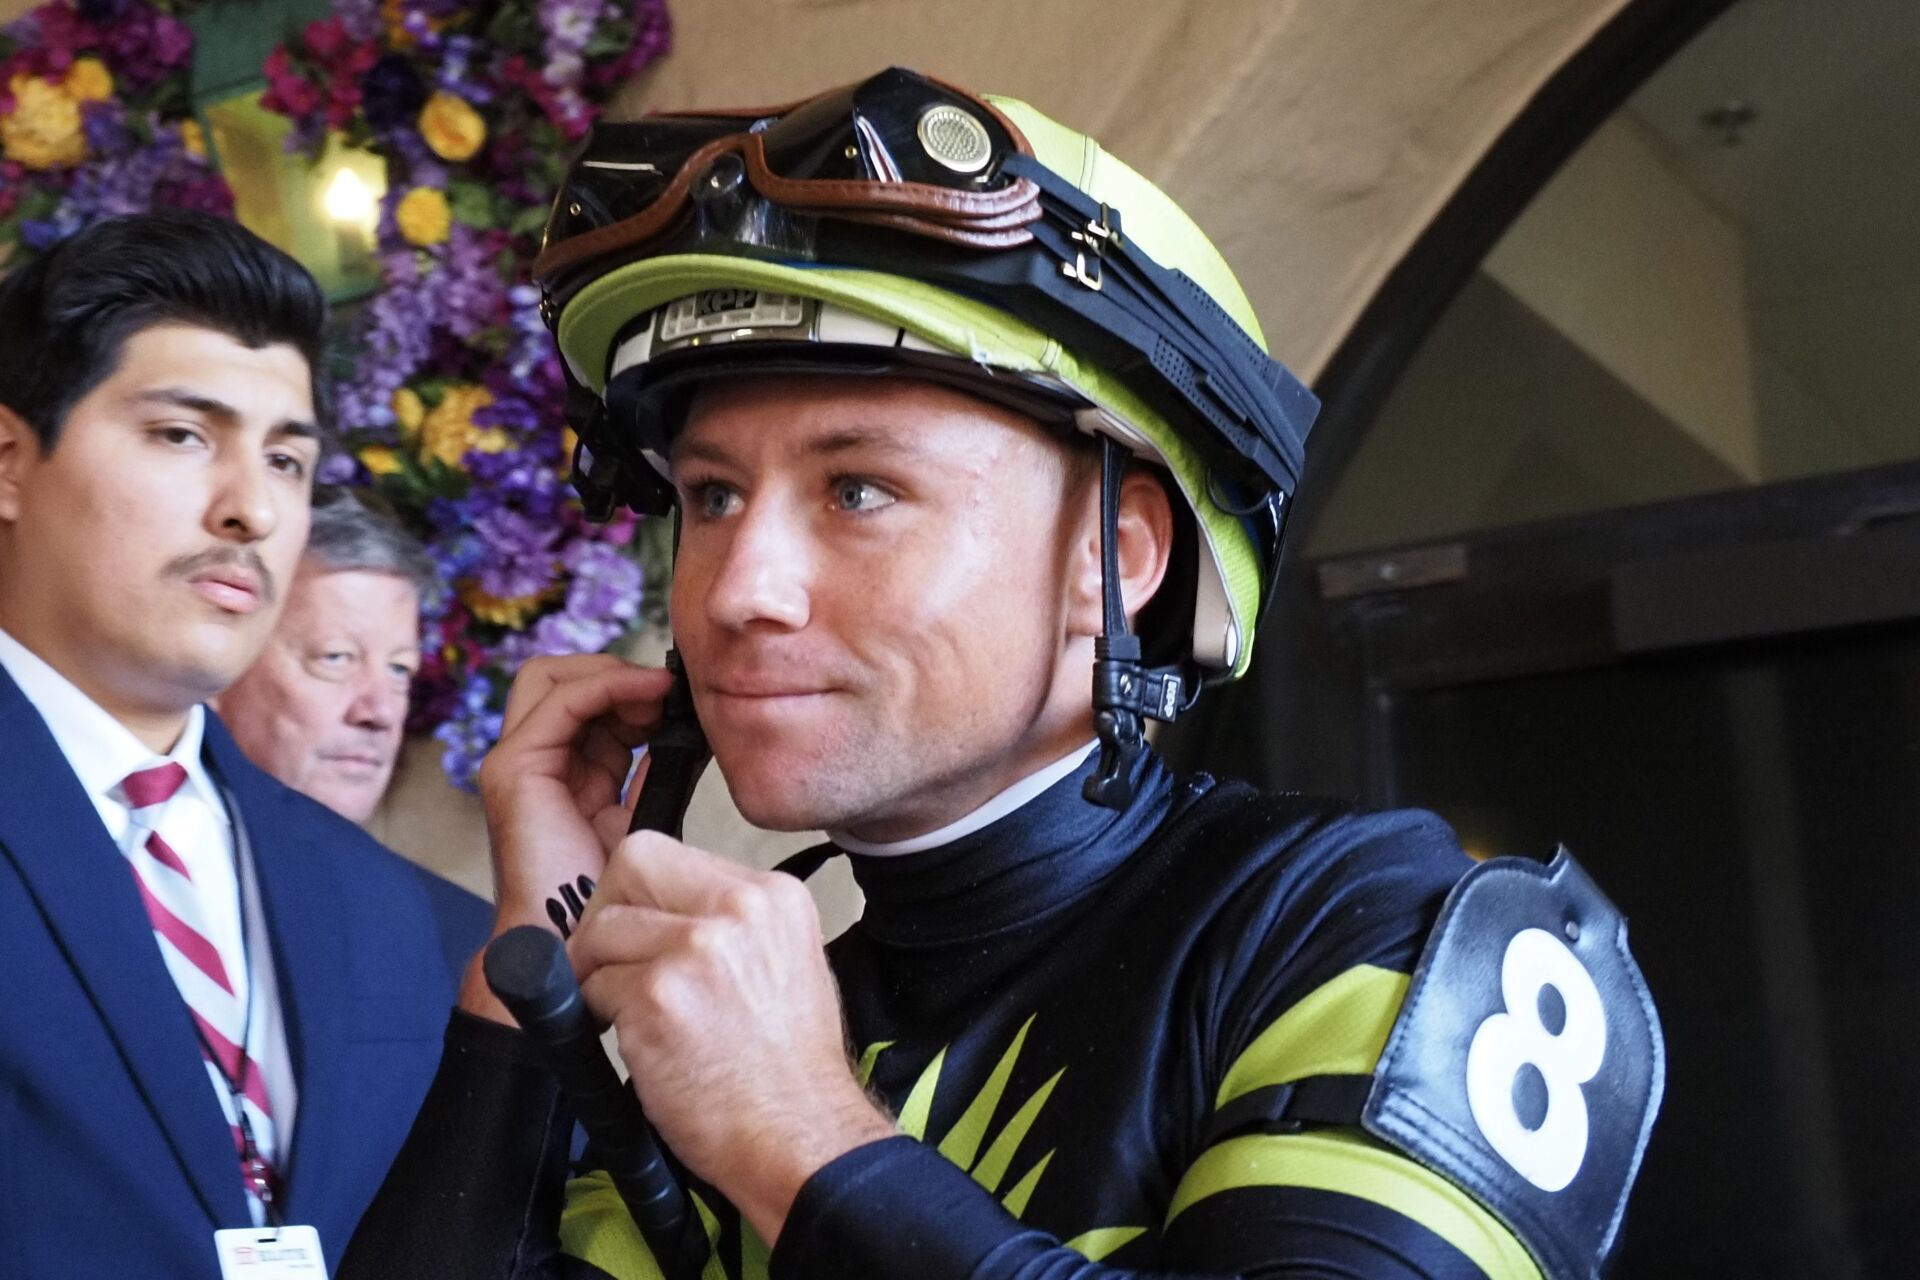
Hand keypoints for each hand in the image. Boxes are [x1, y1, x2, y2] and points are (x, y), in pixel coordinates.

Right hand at [459, 654, 673, 1023]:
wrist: (577, 942)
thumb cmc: (608, 892)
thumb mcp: (643, 816)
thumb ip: (656, 772)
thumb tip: (690, 734)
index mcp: (564, 769)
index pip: (586, 696)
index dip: (632, 687)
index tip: (681, 696)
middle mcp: (534, 758)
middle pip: (561, 675)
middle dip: (618, 672)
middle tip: (670, 692)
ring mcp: (516, 760)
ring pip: (552, 675)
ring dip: (614, 673)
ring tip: (662, 693)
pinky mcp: (514, 768)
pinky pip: (561, 701)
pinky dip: (608, 686)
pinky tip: (650, 696)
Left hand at [570, 831, 896, 1244]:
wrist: (800, 1135)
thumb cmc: (791, 1067)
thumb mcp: (787, 962)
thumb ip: (731, 923)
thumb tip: (660, 911)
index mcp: (773, 895)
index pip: (669, 854)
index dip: (637, 894)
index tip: (636, 933)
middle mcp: (738, 908)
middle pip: (630, 864)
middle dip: (607, 914)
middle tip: (610, 963)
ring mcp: (697, 949)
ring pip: (602, 930)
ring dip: (601, 975)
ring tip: (634, 1015)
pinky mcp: (657, 997)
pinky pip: (593, 989)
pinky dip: (601, 1018)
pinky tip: (641, 1044)